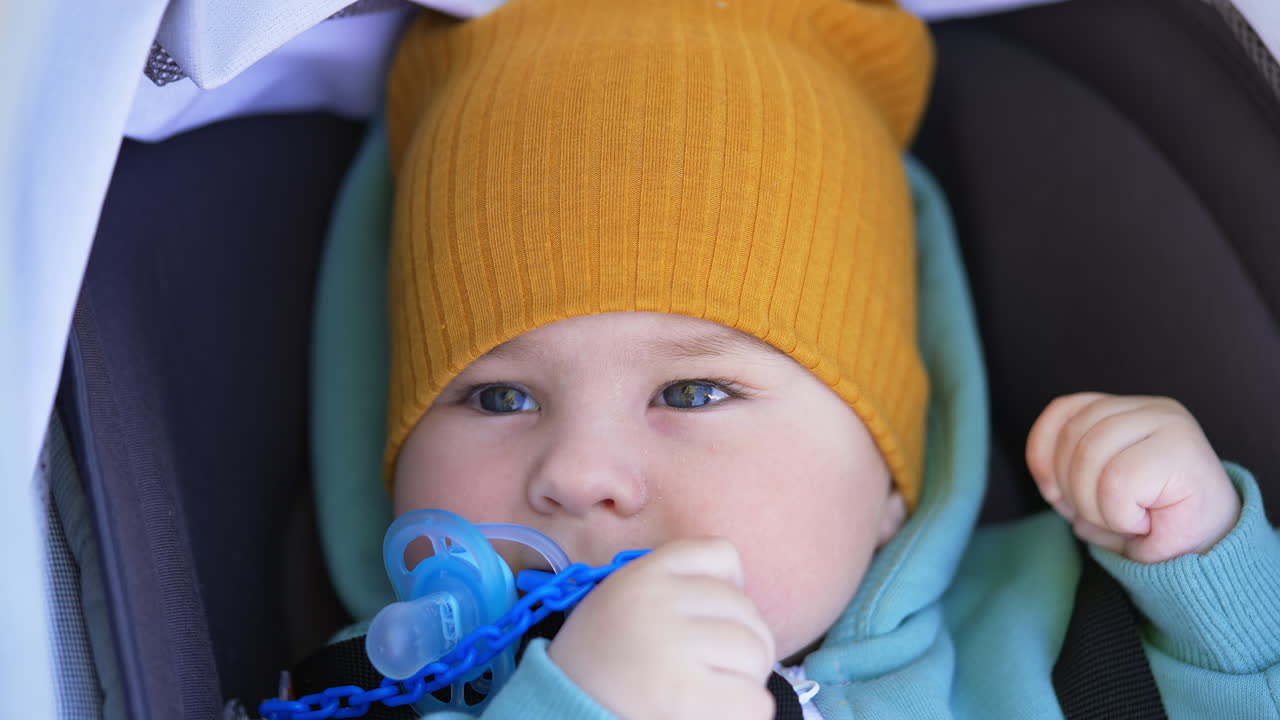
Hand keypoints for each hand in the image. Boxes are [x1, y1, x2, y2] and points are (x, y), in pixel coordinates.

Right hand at [547, 538, 775, 719]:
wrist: (561, 712)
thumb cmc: (600, 666)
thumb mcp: (619, 602)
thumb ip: (669, 587)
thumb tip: (738, 588)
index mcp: (641, 575)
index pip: (722, 554)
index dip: (726, 590)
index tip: (706, 620)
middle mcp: (657, 602)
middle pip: (747, 610)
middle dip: (739, 644)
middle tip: (706, 669)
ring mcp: (674, 647)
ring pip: (756, 652)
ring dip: (742, 679)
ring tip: (706, 691)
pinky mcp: (688, 696)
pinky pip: (755, 701)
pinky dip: (743, 712)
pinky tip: (710, 713)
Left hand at [1026, 393, 1239, 563]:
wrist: (1214, 551)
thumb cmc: (1155, 524)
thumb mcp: (1097, 497)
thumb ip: (1066, 478)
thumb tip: (1048, 482)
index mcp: (1125, 411)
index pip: (1064, 411)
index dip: (1042, 450)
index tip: (1051, 491)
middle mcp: (1148, 408)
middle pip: (1073, 436)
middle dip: (1070, 490)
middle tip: (1100, 518)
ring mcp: (1167, 422)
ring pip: (1090, 456)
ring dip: (1095, 506)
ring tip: (1123, 521)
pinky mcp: (1180, 448)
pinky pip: (1116, 480)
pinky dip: (1118, 513)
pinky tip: (1140, 521)